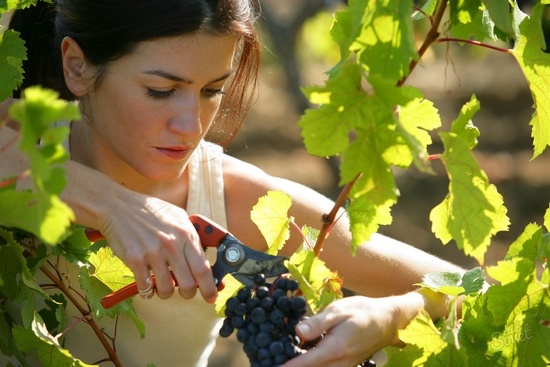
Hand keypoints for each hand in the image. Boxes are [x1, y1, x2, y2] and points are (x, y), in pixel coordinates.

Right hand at [98, 190, 217, 302]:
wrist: (119, 206)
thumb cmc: (150, 211)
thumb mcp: (178, 217)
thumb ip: (191, 237)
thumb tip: (204, 258)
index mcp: (186, 235)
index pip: (203, 269)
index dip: (209, 287)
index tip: (211, 296)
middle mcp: (172, 245)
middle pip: (188, 284)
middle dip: (188, 293)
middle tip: (185, 292)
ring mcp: (153, 253)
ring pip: (167, 289)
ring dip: (166, 292)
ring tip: (163, 285)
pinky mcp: (135, 260)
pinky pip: (145, 287)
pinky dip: (147, 291)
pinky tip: (146, 284)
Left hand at [280, 296, 399, 366]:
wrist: (388, 321)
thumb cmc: (363, 311)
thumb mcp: (339, 310)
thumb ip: (318, 323)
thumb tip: (297, 331)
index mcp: (334, 349)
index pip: (304, 364)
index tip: (269, 366)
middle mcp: (339, 364)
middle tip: (269, 360)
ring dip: (300, 366)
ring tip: (281, 357)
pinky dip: (311, 364)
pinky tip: (301, 356)